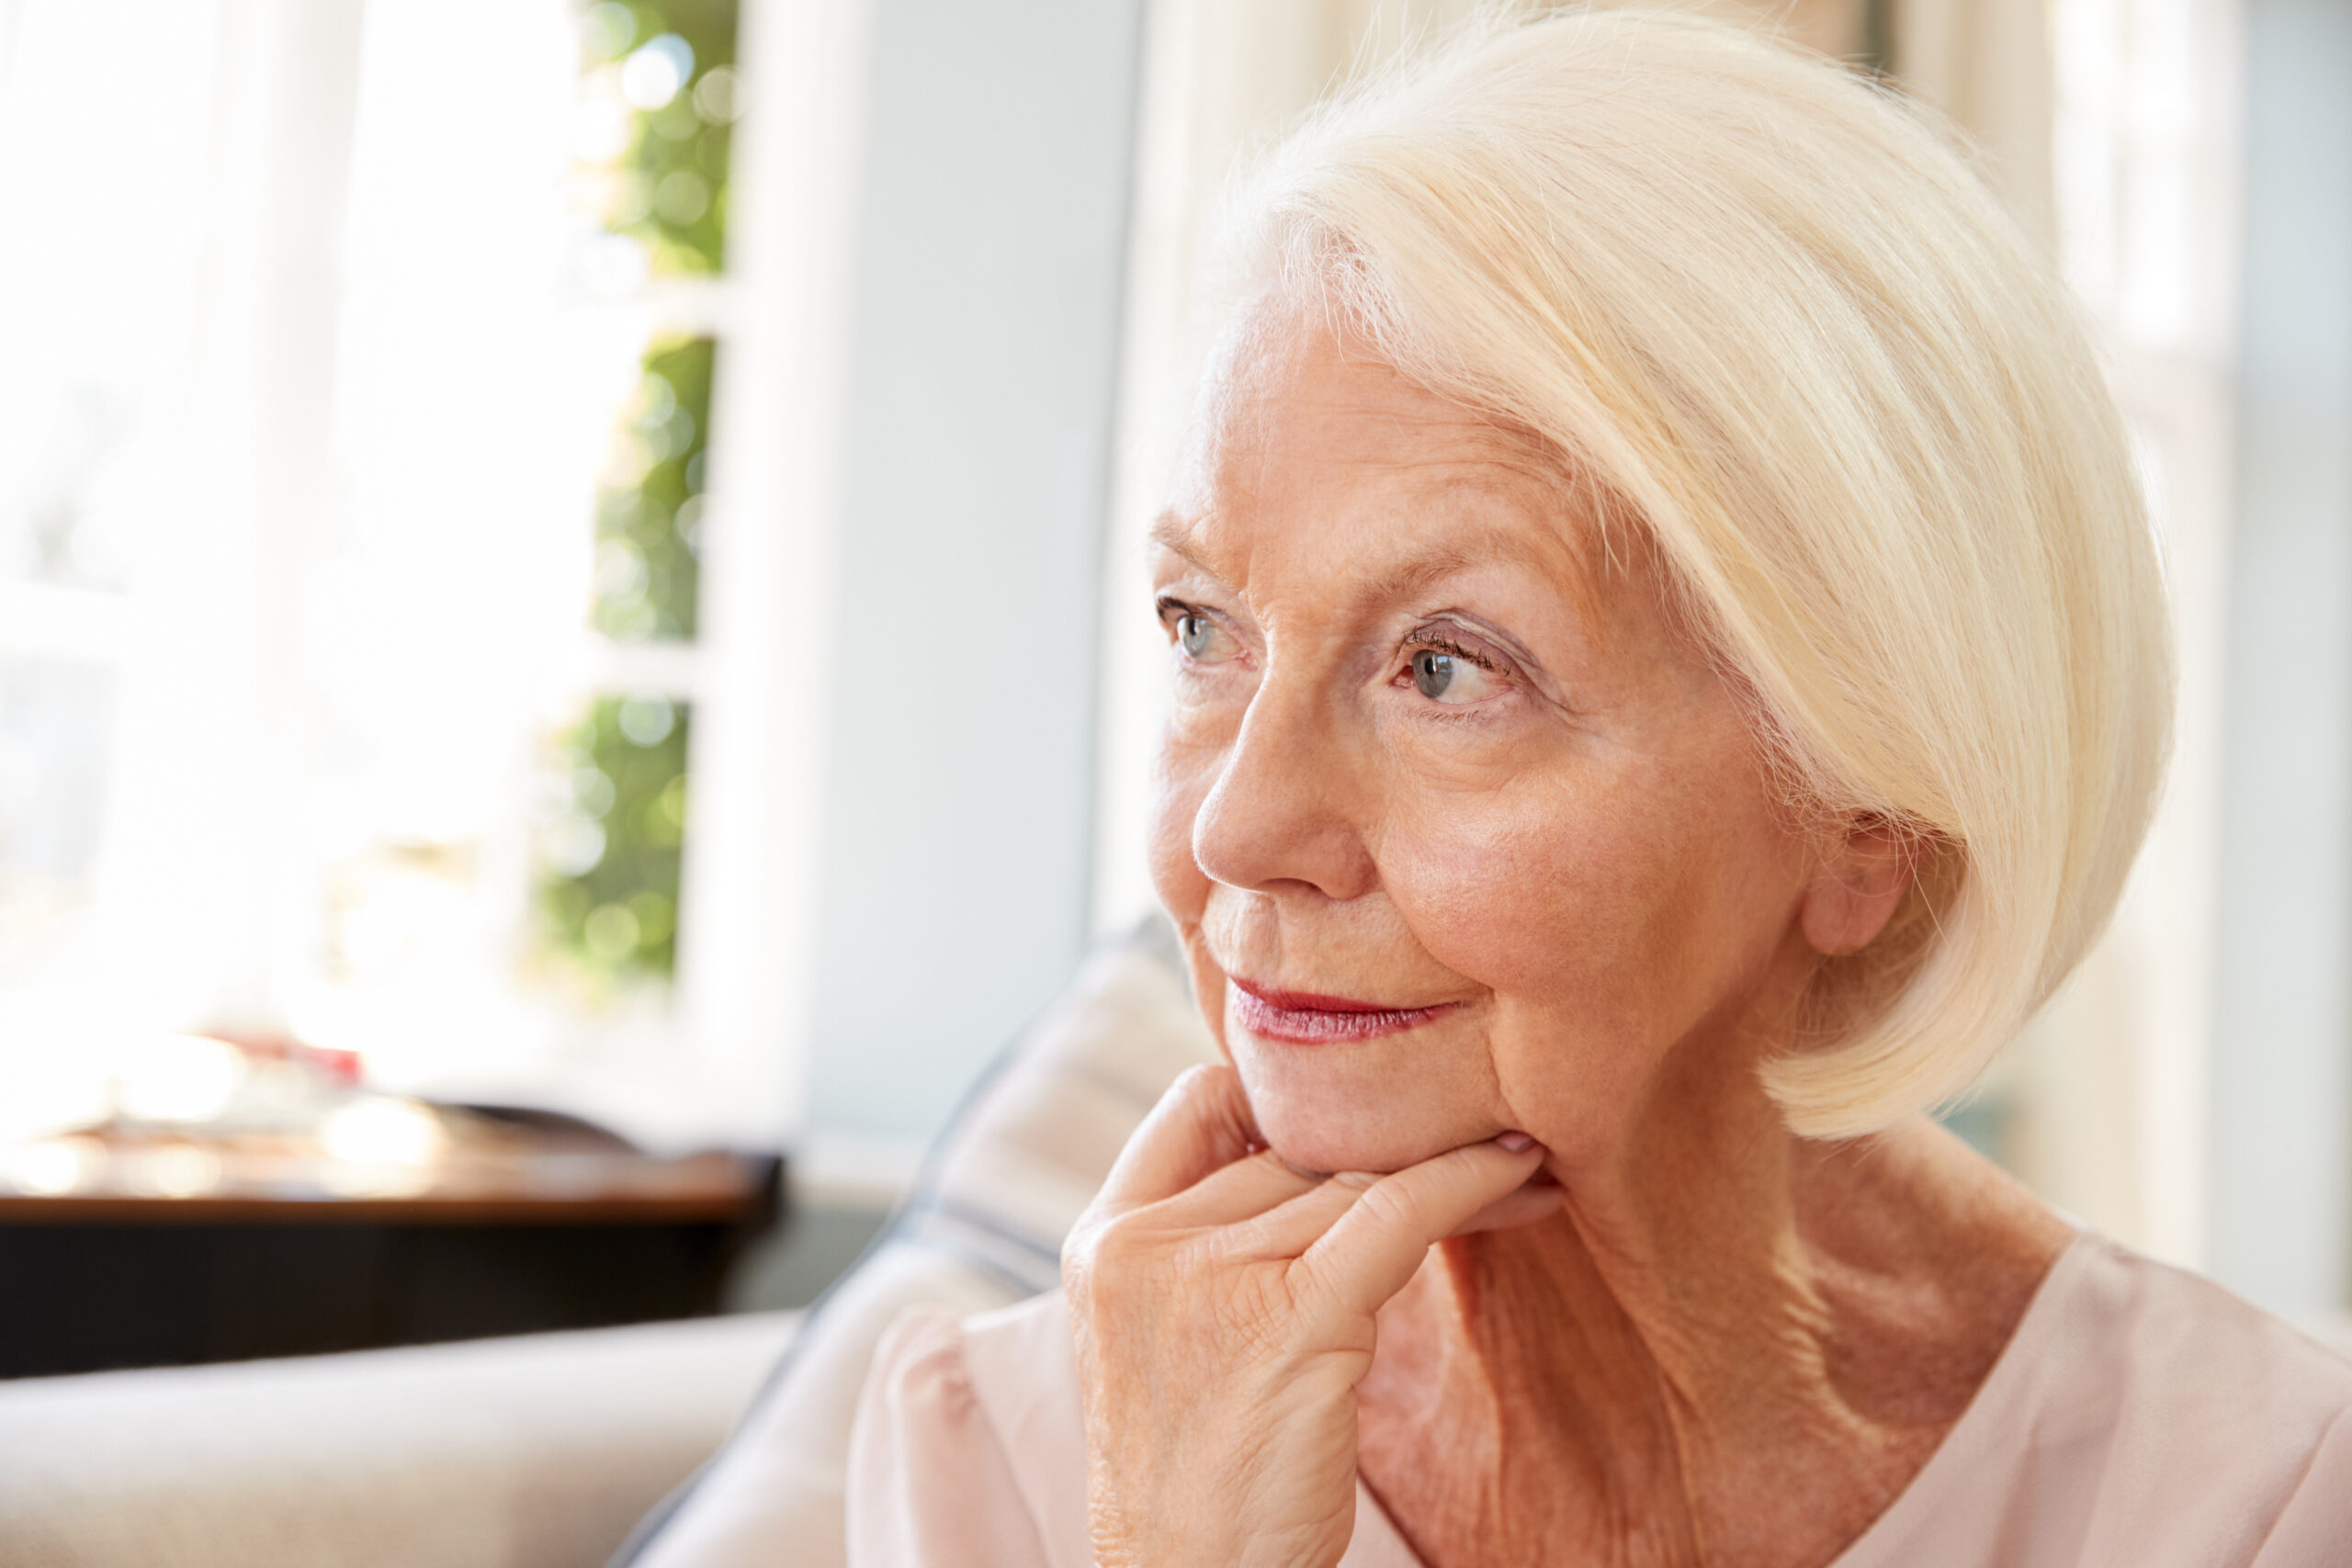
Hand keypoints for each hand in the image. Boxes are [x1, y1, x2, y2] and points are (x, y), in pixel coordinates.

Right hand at [1062, 1064, 1559, 1567]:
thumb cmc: (1200, 1487)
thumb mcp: (1174, 1344)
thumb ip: (1216, 1249)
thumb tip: (1328, 1165)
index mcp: (1103, 1245)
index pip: (1194, 1104)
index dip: (1280, 1095)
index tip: (1363, 1110)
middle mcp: (1142, 1246)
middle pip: (1289, 1148)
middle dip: (1384, 1143)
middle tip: (1475, 1127)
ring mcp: (1207, 1274)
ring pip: (1349, 1178)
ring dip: (1441, 1165)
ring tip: (1515, 1158)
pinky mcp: (1288, 1315)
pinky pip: (1397, 1212)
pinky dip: (1467, 1181)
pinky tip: (1516, 1167)